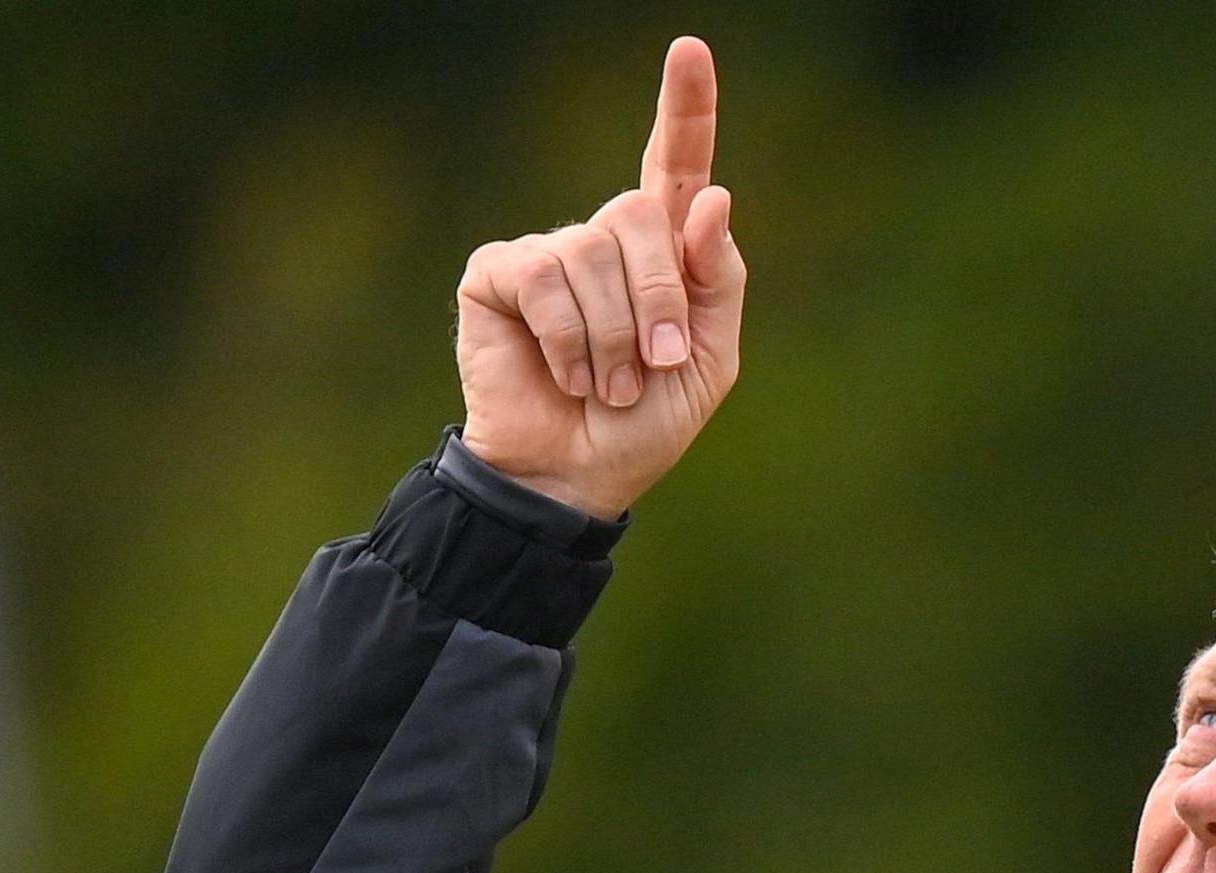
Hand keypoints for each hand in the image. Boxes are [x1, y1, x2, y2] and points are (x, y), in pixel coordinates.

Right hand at [453, 36, 745, 518]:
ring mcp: (547, 254)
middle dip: (657, 296)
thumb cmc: (644, 425)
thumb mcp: (709, 358)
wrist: (575, 480)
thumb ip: (717, 279)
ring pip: (593, 252)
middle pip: (639, 214)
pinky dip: (566, 337)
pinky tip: (564, 373)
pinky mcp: (498, 275)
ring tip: (606, 384)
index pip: (675, 166)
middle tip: (654, 363)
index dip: (686, 109)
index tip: (691, 49)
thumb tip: (709, 198)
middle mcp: (602, 240)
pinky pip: (545, 277)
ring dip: (613, 335)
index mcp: (661, 253)